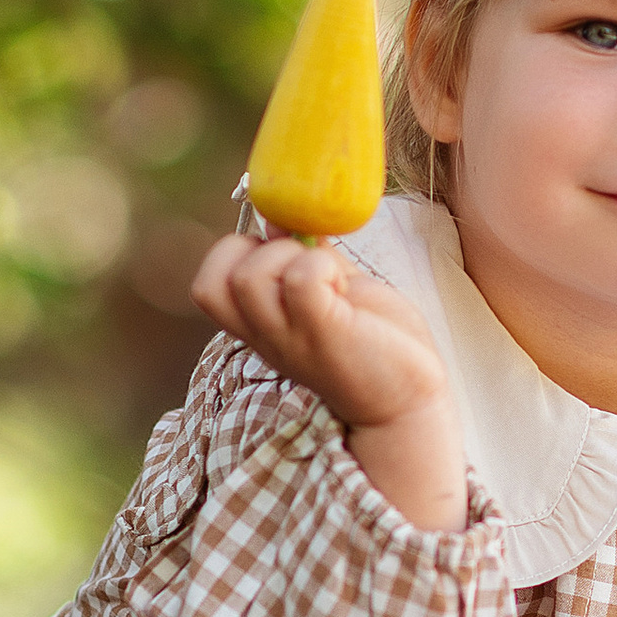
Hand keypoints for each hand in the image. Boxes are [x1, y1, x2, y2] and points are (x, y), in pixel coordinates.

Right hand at [189, 233, 468, 529]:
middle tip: (310, 267)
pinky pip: (302, 280)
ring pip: (250, 276)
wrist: (408, 400)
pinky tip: (346, 291)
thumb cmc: (372, 342)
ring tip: (332, 281)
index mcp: (260, 325)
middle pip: (216, 281)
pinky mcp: (324, 335)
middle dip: (258, 253)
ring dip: (292, 258)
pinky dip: (324, 268)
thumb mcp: (330, 287)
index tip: (288, 257)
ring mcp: (290, 339)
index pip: (208, 286)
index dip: (238, 255)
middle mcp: (265, 337)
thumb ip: (304, 255)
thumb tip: (279, 217)